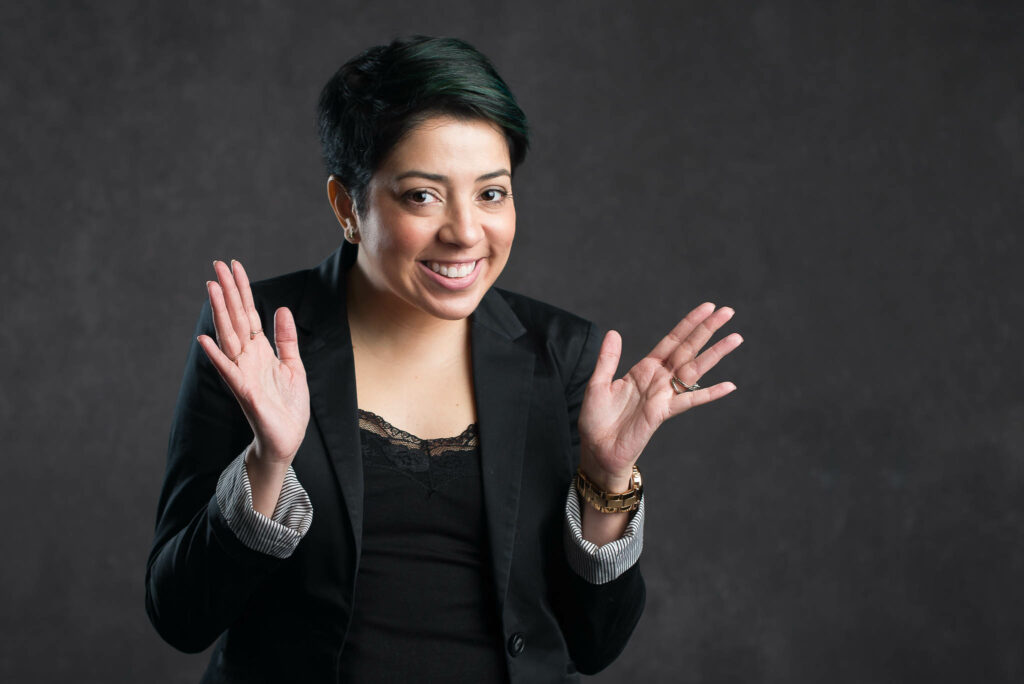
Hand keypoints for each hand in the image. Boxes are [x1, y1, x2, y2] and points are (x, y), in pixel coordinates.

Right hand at [196, 260, 309, 470]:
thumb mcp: (294, 366)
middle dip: (228, 292)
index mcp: (260, 350)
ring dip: (220, 314)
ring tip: (212, 289)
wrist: (286, 439)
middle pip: (236, 319)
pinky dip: (217, 356)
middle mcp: (247, 358)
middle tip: (217, 265)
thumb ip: (286, 339)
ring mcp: (243, 373)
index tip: (234, 266)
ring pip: (229, 338)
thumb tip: (281, 308)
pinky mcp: (244, 392)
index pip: (249, 313)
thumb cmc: (288, 406)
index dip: (242, 290)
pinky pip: (228, 371)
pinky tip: (204, 340)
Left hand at [577, 302, 741, 490]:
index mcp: (644, 369)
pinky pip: (690, 401)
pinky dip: (710, 394)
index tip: (708, 307)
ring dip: (715, 353)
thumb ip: (608, 359)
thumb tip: (614, 332)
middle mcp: (659, 379)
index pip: (672, 340)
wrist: (597, 449)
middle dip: (707, 330)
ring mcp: (664, 395)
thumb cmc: (596, 419)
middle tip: (728, 311)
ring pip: (695, 369)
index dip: (689, 323)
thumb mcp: (598, 384)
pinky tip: (729, 386)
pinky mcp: (663, 412)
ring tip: (736, 338)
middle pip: (688, 348)